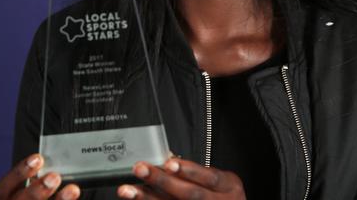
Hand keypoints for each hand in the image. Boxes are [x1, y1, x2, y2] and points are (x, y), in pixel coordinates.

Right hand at [0, 154, 79, 199]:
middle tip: (54, 177)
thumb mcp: (18, 192)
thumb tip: (51, 166)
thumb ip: (31, 182)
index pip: (1, 190)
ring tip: (72, 190)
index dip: (18, 173)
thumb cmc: (23, 199)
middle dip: (36, 191)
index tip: (37, 159)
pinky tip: (76, 198)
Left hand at [117, 158, 245, 198]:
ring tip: (128, 190)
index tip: (168, 163)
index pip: (209, 177)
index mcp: (229, 186)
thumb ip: (197, 173)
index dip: (188, 170)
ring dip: (148, 199)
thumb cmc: (224, 195)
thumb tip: (167, 161)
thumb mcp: (221, 181)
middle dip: (162, 182)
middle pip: (190, 194)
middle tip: (140, 169)